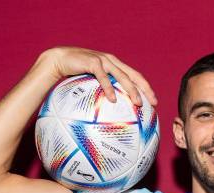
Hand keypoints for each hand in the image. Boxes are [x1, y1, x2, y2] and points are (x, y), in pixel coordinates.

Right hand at [39, 46, 156, 105]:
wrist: (59, 59)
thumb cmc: (75, 74)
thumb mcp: (92, 82)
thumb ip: (102, 91)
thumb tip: (110, 112)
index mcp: (115, 65)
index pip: (135, 76)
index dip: (146, 87)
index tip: (154, 102)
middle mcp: (112, 61)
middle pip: (133, 75)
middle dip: (145, 89)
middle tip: (152, 103)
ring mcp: (103, 60)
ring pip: (122, 76)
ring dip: (131, 90)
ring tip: (137, 103)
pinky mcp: (92, 62)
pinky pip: (103, 77)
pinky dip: (109, 88)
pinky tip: (113, 100)